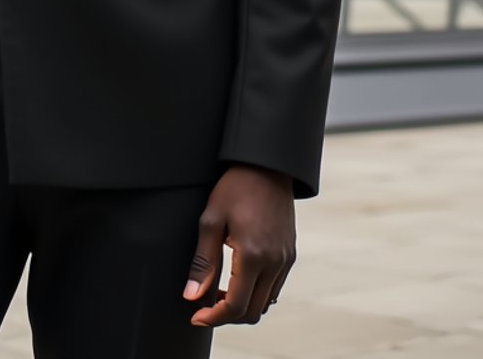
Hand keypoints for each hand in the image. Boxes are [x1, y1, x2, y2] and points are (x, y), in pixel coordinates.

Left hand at [183, 163, 294, 326]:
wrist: (267, 164)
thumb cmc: (235, 187)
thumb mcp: (211, 219)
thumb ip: (203, 262)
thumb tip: (192, 297)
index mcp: (253, 255)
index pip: (235, 306)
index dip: (214, 318)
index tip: (196, 316)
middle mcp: (274, 262)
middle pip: (253, 312)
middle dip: (227, 316)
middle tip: (205, 305)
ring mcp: (285, 259)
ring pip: (265, 303)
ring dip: (243, 305)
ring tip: (219, 291)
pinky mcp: (290, 254)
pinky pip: (275, 288)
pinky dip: (257, 293)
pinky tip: (239, 279)